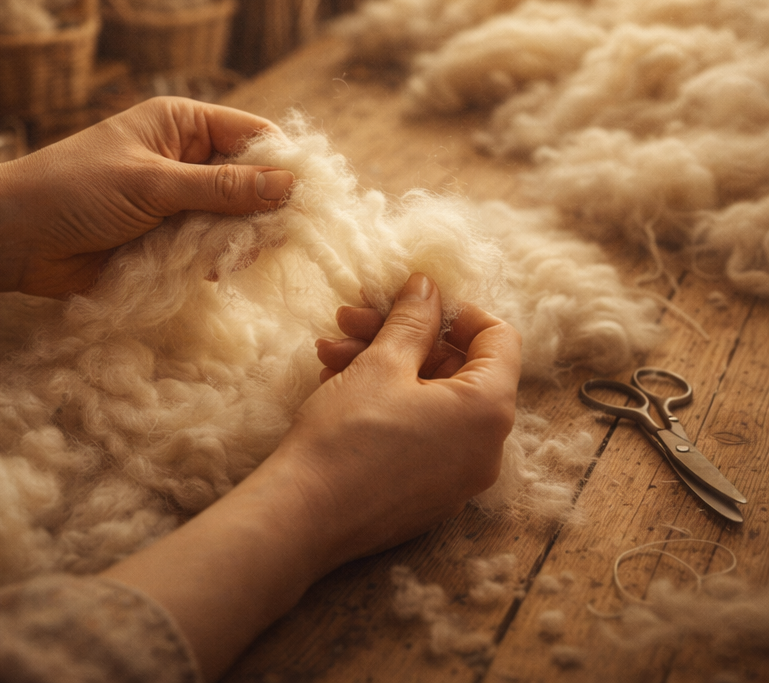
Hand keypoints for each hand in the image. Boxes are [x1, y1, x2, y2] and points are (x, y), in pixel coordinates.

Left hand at [0, 97, 293, 297]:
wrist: (13, 238)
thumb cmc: (76, 191)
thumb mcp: (153, 184)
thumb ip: (222, 188)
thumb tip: (290, 185)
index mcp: (182, 124)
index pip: (253, 135)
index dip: (283, 162)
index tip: (307, 196)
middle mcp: (185, 158)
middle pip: (249, 179)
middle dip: (264, 207)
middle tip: (276, 236)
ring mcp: (176, 200)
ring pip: (233, 217)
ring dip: (239, 238)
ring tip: (237, 256)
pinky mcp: (165, 238)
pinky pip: (208, 246)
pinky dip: (216, 258)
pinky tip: (214, 271)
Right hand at [266, 273, 520, 567]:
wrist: (303, 515)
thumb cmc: (348, 434)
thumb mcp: (382, 362)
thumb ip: (414, 319)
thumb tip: (429, 287)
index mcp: (488, 410)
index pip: (499, 339)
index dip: (456, 310)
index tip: (412, 301)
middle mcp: (486, 448)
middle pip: (456, 367)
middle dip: (403, 335)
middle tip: (351, 318)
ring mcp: (457, 476)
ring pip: (430, 398)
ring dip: (383, 364)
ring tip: (329, 351)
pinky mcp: (426, 493)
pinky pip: (419, 431)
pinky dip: (386, 401)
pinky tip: (336, 382)